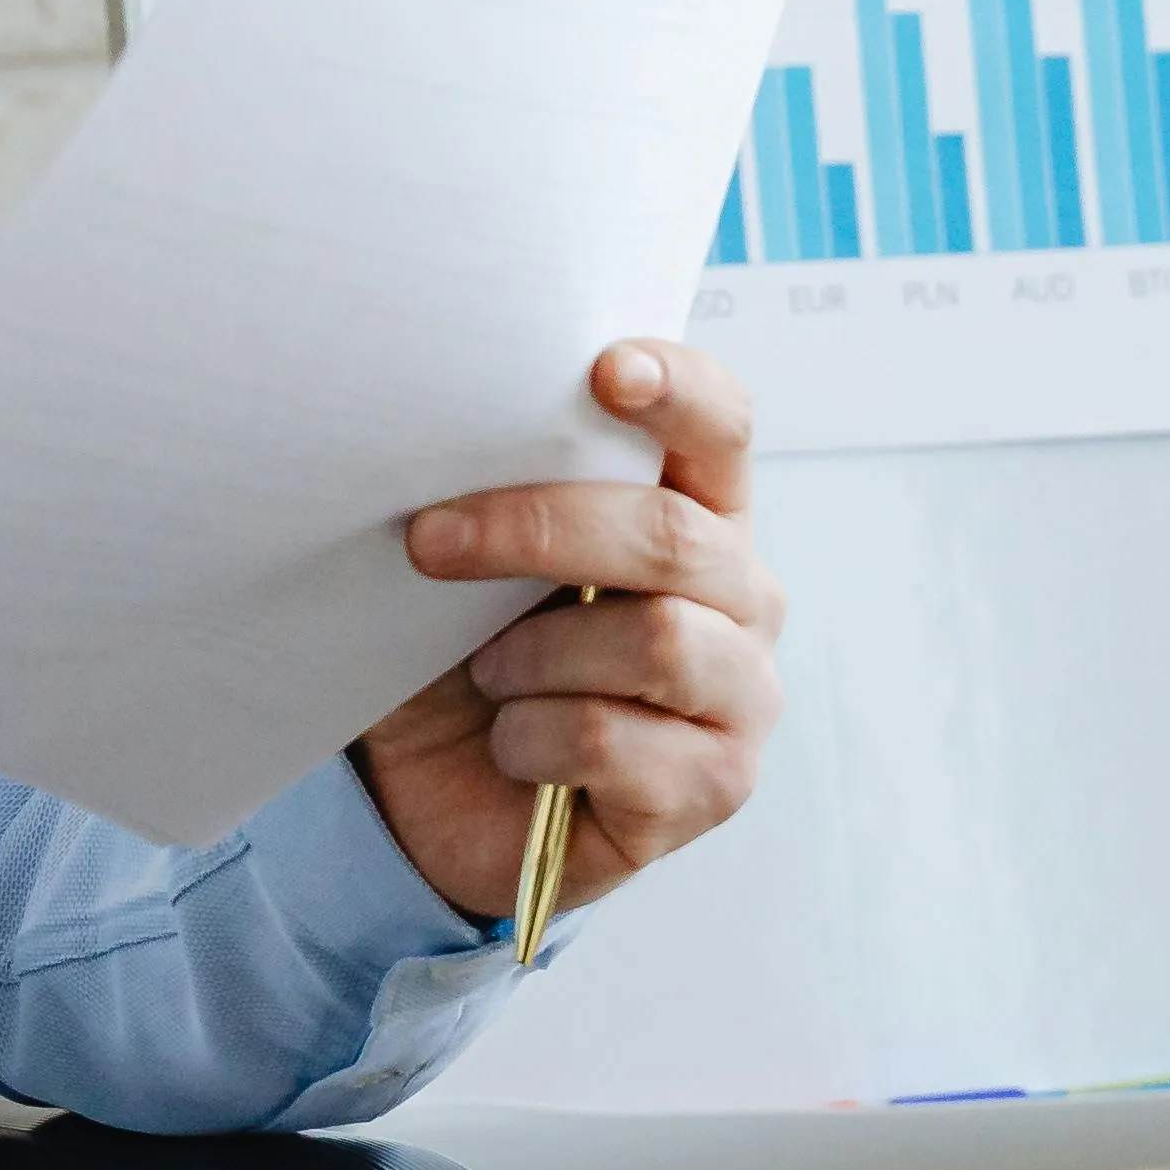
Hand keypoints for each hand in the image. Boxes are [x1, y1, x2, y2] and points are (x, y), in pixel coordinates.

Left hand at [351, 340, 781, 931]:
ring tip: (486, 675)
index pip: (722, 428)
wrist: (443, 799)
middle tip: (429, 542)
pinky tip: (513, 746)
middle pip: (673, 537)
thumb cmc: (467, 661)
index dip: (678, 390)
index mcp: (699, 514)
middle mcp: (740, 598)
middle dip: (539, 530)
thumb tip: (442, 425)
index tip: (604, 371)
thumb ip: (496, 491)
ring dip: (533, 656)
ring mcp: (740, 696)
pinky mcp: (714, 785)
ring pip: (655, 640)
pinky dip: (532, 738)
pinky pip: (614, 739)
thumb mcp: (472, 564)